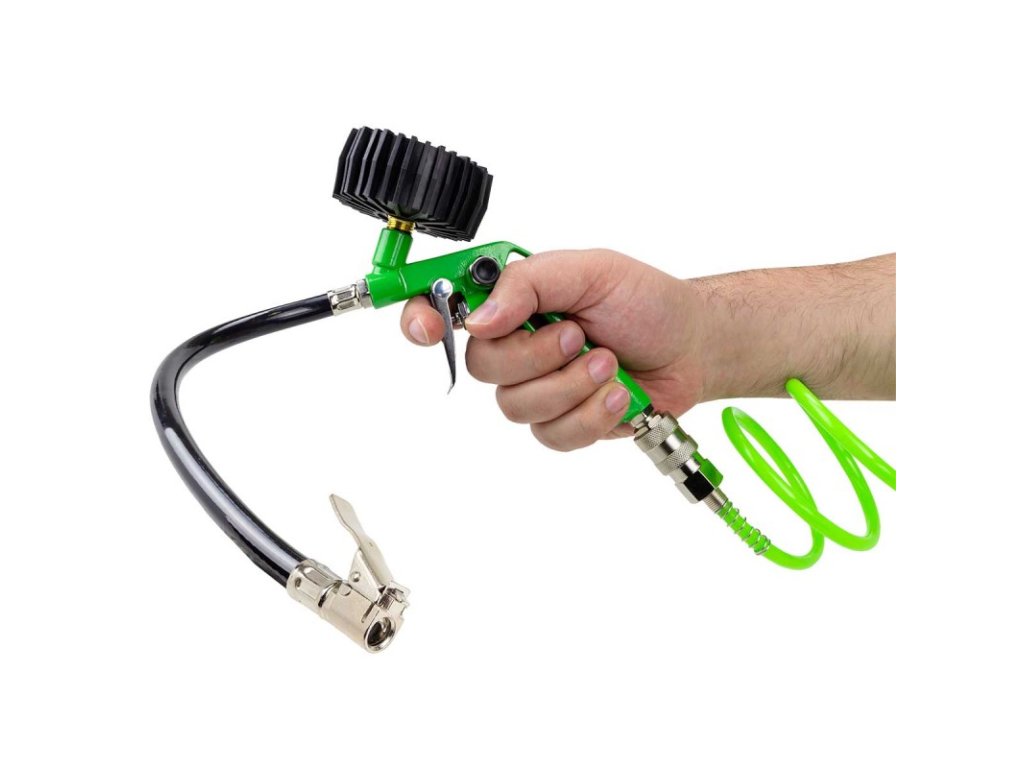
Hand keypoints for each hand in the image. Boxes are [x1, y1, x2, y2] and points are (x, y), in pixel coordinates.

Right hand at [400, 249, 705, 450]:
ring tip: (610, 363)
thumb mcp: (590, 270)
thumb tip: (480, 317)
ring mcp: (538, 387)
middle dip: (536, 356)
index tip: (428, 327)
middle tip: (579, 336)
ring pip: (517, 406)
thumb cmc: (644, 301)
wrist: (691, 345)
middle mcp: (517, 343)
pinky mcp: (562, 422)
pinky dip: (591, 414)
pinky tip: (617, 395)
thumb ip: (529, 284)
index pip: (445, 308)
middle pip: (482, 367)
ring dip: (572, 385)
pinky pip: (552, 435)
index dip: (422, 319)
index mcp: (513, 299)